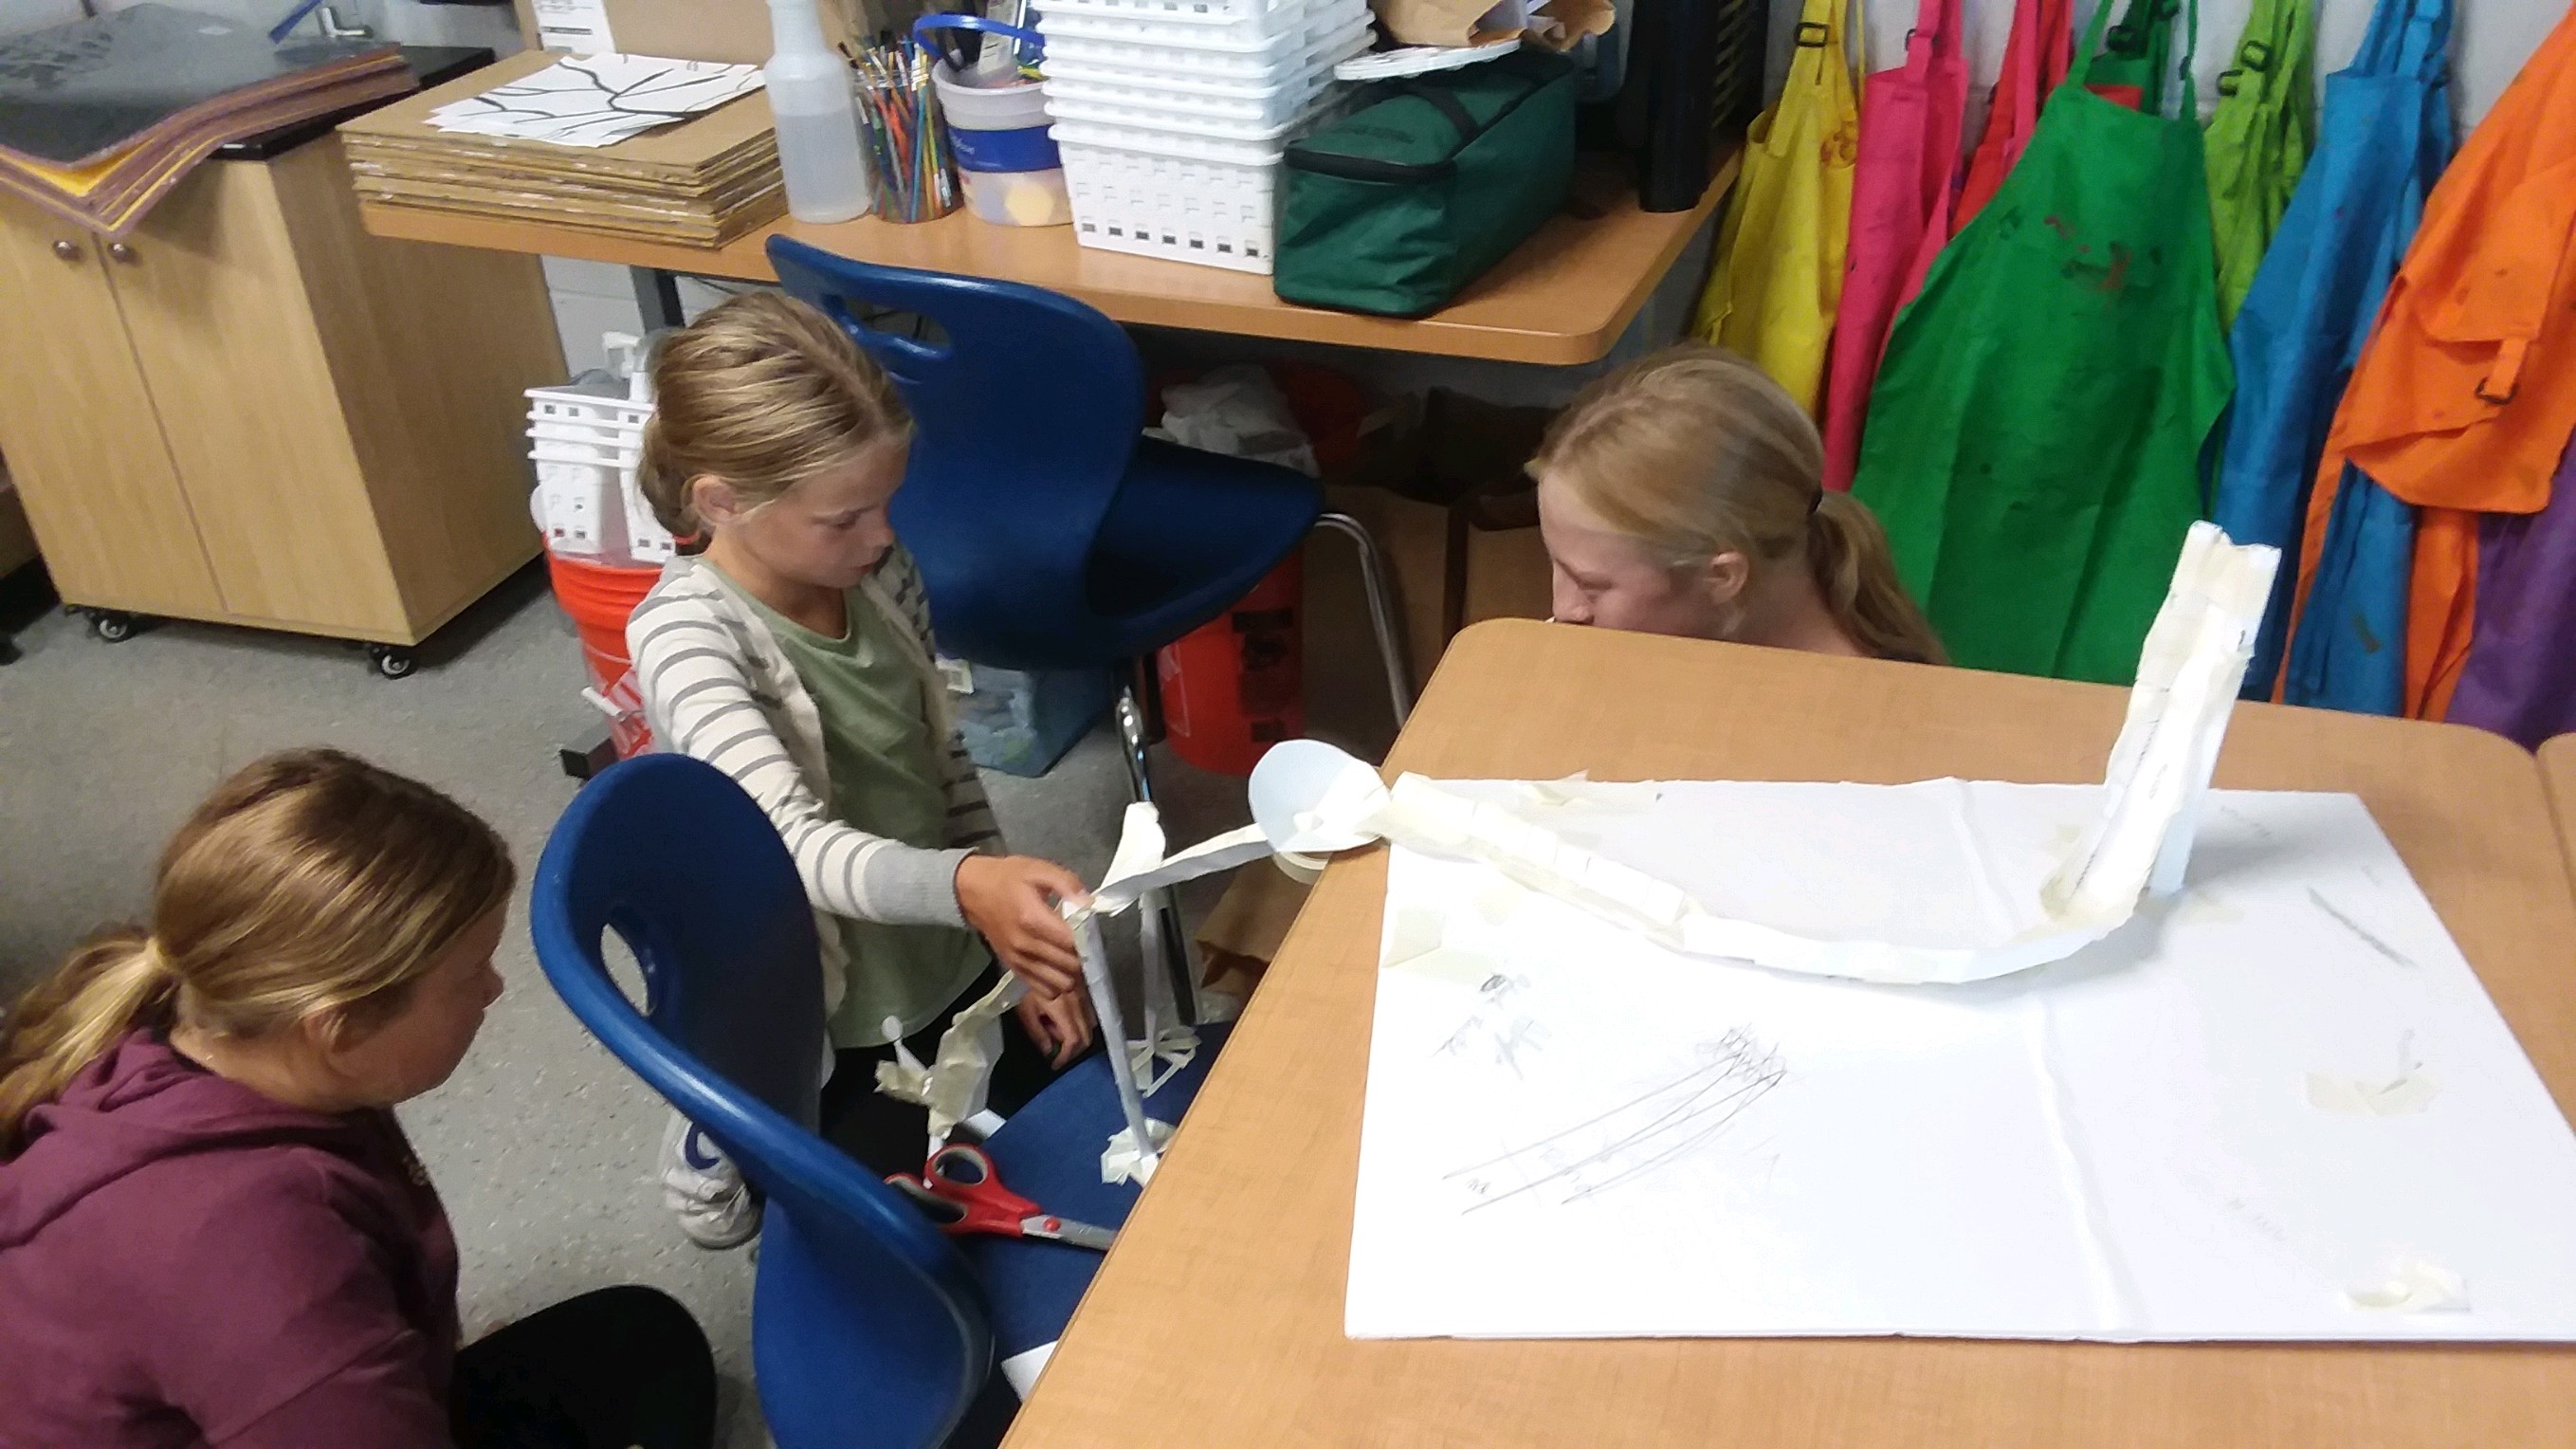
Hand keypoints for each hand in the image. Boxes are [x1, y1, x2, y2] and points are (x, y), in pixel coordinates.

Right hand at [955, 854, 1085, 996]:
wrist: (972, 892)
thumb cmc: (1007, 878)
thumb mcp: (1039, 869)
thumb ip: (1067, 884)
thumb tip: (1089, 904)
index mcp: (1033, 918)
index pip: (1072, 943)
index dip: (1088, 940)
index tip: (1091, 931)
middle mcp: (1026, 945)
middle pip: (1069, 967)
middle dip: (1083, 957)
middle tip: (1085, 943)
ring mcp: (1019, 961)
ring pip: (1060, 984)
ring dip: (1072, 973)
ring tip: (1072, 956)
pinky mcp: (1014, 969)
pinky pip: (1044, 991)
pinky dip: (1056, 984)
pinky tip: (1057, 967)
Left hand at [1017, 988, 1095, 1067]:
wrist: (1033, 953)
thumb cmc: (1024, 983)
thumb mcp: (1025, 1010)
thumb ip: (1038, 1033)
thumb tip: (1049, 1051)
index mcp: (1064, 1008)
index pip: (1074, 1040)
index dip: (1066, 1056)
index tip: (1055, 1064)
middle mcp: (1079, 1002)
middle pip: (1087, 1035)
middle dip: (1074, 1049)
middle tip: (1058, 1053)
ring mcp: (1085, 995)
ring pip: (1091, 1024)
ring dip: (1077, 1035)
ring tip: (1057, 1033)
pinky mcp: (1086, 988)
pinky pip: (1090, 1012)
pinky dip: (1079, 1022)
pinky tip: (1063, 1018)